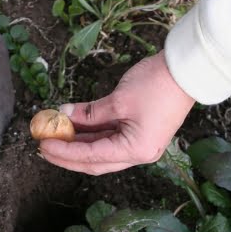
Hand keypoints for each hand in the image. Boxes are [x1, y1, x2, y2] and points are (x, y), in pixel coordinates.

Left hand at [39, 51, 195, 174]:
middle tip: (45, 145)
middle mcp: (138, 153)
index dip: (65, 152)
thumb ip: (89, 112)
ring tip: (56, 134)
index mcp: (135, 150)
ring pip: (102, 149)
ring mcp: (140, 143)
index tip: (44, 145)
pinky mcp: (140, 131)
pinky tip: (74, 125)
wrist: (186, 71)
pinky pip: (110, 137)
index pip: (91, 157)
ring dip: (79, 142)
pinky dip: (92, 132)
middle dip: (69, 154)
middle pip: (96, 160)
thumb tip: (65, 116)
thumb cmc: (157, 85)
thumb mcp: (118, 100)